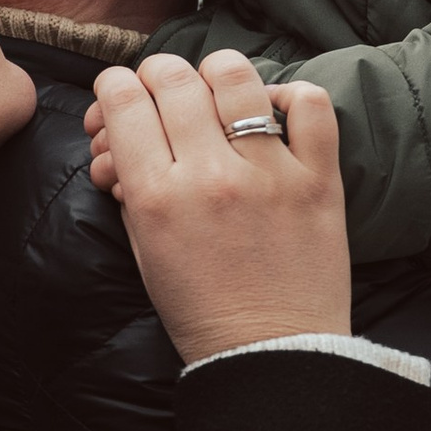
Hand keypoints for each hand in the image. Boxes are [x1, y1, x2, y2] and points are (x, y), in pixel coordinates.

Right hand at [90, 50, 350, 366]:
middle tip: (160, 93)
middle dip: (155, 75)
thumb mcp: (146, 251)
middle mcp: (209, 177)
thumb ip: (131, 189)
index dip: (113, 88)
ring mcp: (268, 174)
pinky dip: (290, 97)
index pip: (122, 100)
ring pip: (234, 77)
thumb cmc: (202, 310)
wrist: (272, 356)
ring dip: (214, 74)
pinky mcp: (317, 181)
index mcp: (157, 198)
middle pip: (171, 79)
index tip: (120, 96)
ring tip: (214, 92)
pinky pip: (310, 105)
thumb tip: (121, 142)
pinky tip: (274, 113)